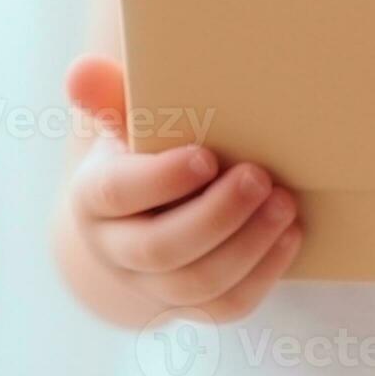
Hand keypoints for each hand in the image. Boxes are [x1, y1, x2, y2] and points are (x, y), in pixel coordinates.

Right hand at [64, 56, 301, 321]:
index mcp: (95, 197)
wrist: (144, 218)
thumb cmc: (143, 154)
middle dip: (214, 216)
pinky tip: (290, 235)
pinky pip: (228, 306)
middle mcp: (118, 249)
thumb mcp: (123, 124)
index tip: (204, 157)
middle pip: (159, 249)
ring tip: (284, 203)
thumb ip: (109, 98)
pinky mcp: (194, 306)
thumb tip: (84, 70)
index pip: (116, 194)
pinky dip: (264, 273)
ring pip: (196, 285)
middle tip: (258, 178)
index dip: (160, 180)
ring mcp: (154, 286)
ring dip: (247, 245)